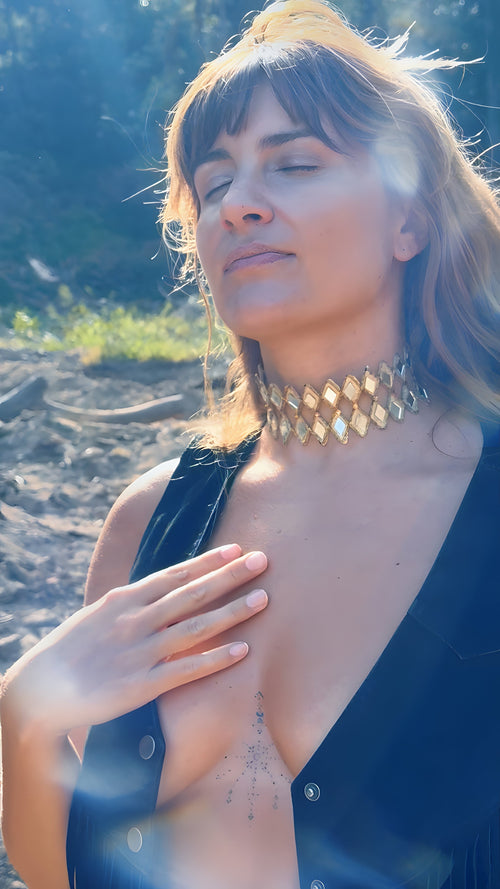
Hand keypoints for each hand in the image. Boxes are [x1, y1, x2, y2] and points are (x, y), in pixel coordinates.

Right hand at [2, 544, 267, 736]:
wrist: (39, 690)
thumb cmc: (70, 651)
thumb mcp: (98, 615)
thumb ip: (131, 603)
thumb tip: (160, 591)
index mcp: (123, 600)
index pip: (174, 574)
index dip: (207, 561)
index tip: (236, 548)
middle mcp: (135, 620)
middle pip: (192, 593)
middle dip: (230, 576)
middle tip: (264, 560)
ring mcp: (139, 652)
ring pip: (196, 627)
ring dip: (232, 611)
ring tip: (263, 598)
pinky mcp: (140, 686)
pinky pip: (186, 670)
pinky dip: (215, 659)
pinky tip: (242, 650)